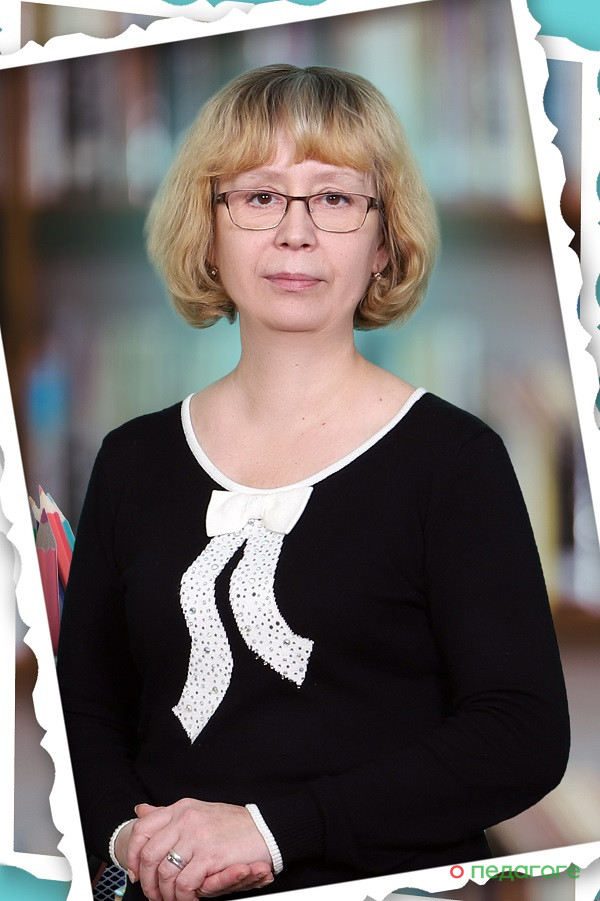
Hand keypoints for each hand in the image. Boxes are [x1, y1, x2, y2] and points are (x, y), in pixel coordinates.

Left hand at [126, 800, 272, 900]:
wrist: (263, 829)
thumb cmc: (230, 824)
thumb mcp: (195, 812)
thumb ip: (167, 815)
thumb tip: (139, 810)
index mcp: (180, 808)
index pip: (142, 828)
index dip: (133, 854)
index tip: (135, 871)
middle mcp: (185, 819)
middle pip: (149, 855)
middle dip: (147, 881)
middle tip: (152, 894)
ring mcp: (197, 836)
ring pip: (165, 873)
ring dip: (165, 894)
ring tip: (171, 899)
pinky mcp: (210, 856)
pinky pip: (185, 884)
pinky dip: (183, 897)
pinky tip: (188, 898)